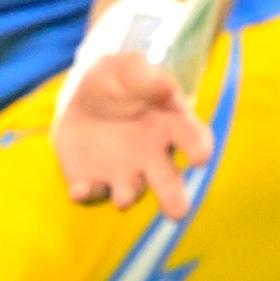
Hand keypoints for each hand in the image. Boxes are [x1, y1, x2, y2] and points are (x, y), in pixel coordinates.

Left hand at [54, 42, 212, 221]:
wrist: (81, 97)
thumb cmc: (117, 81)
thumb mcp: (127, 68)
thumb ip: (143, 75)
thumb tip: (162, 85)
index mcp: (171, 126)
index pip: (192, 139)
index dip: (199, 148)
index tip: (200, 157)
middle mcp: (152, 157)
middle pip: (168, 182)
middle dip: (174, 198)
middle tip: (179, 211)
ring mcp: (123, 173)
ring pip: (129, 192)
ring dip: (127, 195)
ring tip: (123, 198)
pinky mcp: (92, 180)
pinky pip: (91, 191)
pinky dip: (87, 192)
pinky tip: (79, 190)